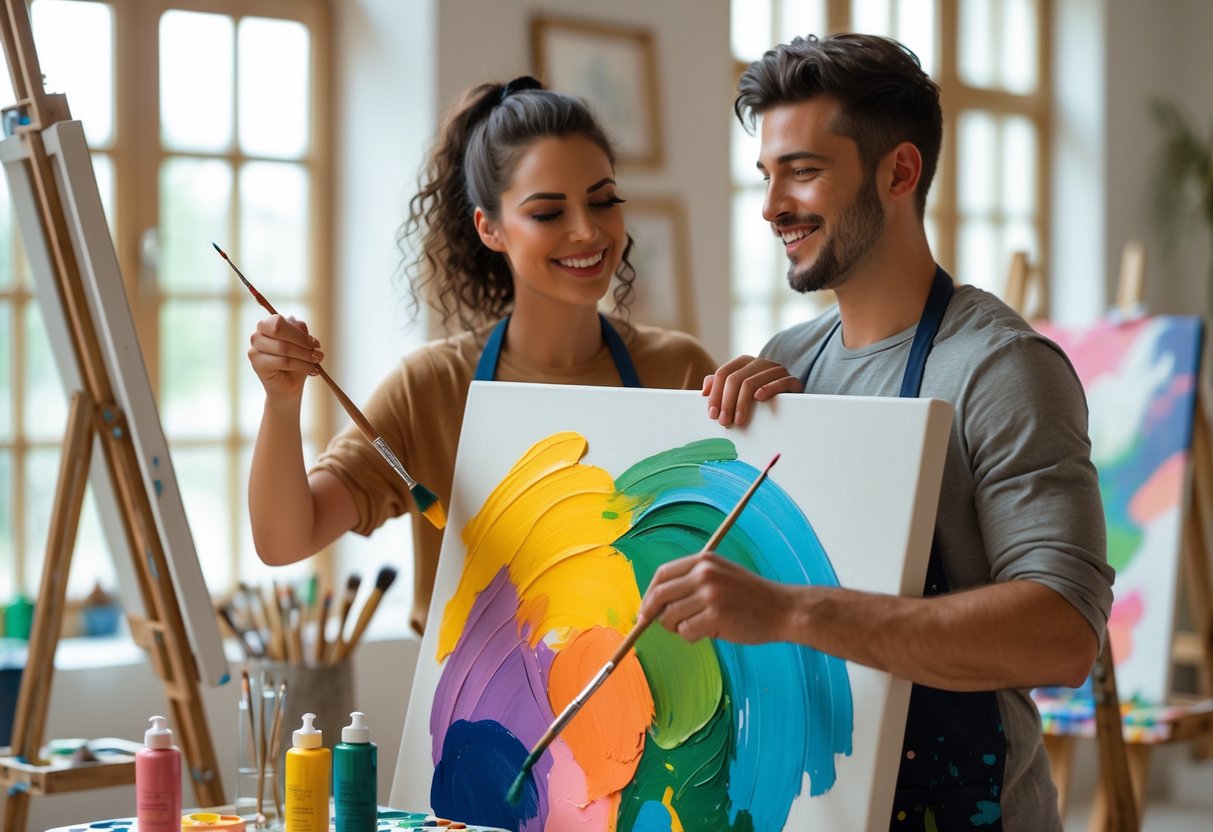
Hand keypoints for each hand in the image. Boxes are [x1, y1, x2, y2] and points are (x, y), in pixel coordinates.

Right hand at [247, 314, 322, 398]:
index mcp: (267, 325)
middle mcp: (257, 335)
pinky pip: (283, 361)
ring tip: (316, 362)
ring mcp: (255, 350)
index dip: (299, 332)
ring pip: (283, 348)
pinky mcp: (258, 364)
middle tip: (318, 354)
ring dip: (305, 355)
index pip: (279, 321)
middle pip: (279, 331)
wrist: (289, 386)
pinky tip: (311, 370)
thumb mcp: (302, 343)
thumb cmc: (295, 362)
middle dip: (302, 342)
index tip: (315, 344)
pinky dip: (301, 365)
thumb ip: (300, 331)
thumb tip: (298, 324)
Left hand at [639, 551, 796, 643]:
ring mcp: (710, 594)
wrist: (783, 609)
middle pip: (660, 595)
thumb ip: (692, 581)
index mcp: (704, 560)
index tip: (645, 609)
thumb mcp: (721, 575)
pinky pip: (686, 632)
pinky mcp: (715, 616)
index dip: (649, 594)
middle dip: (652, 613)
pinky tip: (710, 632)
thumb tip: (655, 603)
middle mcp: (704, 574)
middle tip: (651, 625)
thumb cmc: (750, 597)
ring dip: (677, 628)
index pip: (662, 574)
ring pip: (671, 617)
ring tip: (698, 626)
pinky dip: (692, 637)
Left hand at [702, 355, 802, 425]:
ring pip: (752, 382)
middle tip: (724, 422)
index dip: (715, 394)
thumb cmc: (761, 398)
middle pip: (736, 379)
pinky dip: (768, 389)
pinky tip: (758, 399)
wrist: (793, 402)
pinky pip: (780, 382)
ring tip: (738, 420)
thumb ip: (720, 387)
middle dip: (727, 402)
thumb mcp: (739, 392)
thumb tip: (704, 390)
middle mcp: (760, 363)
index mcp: (745, 362)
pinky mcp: (792, 380)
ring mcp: (777, 370)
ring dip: (741, 403)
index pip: (724, 373)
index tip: (712, 414)